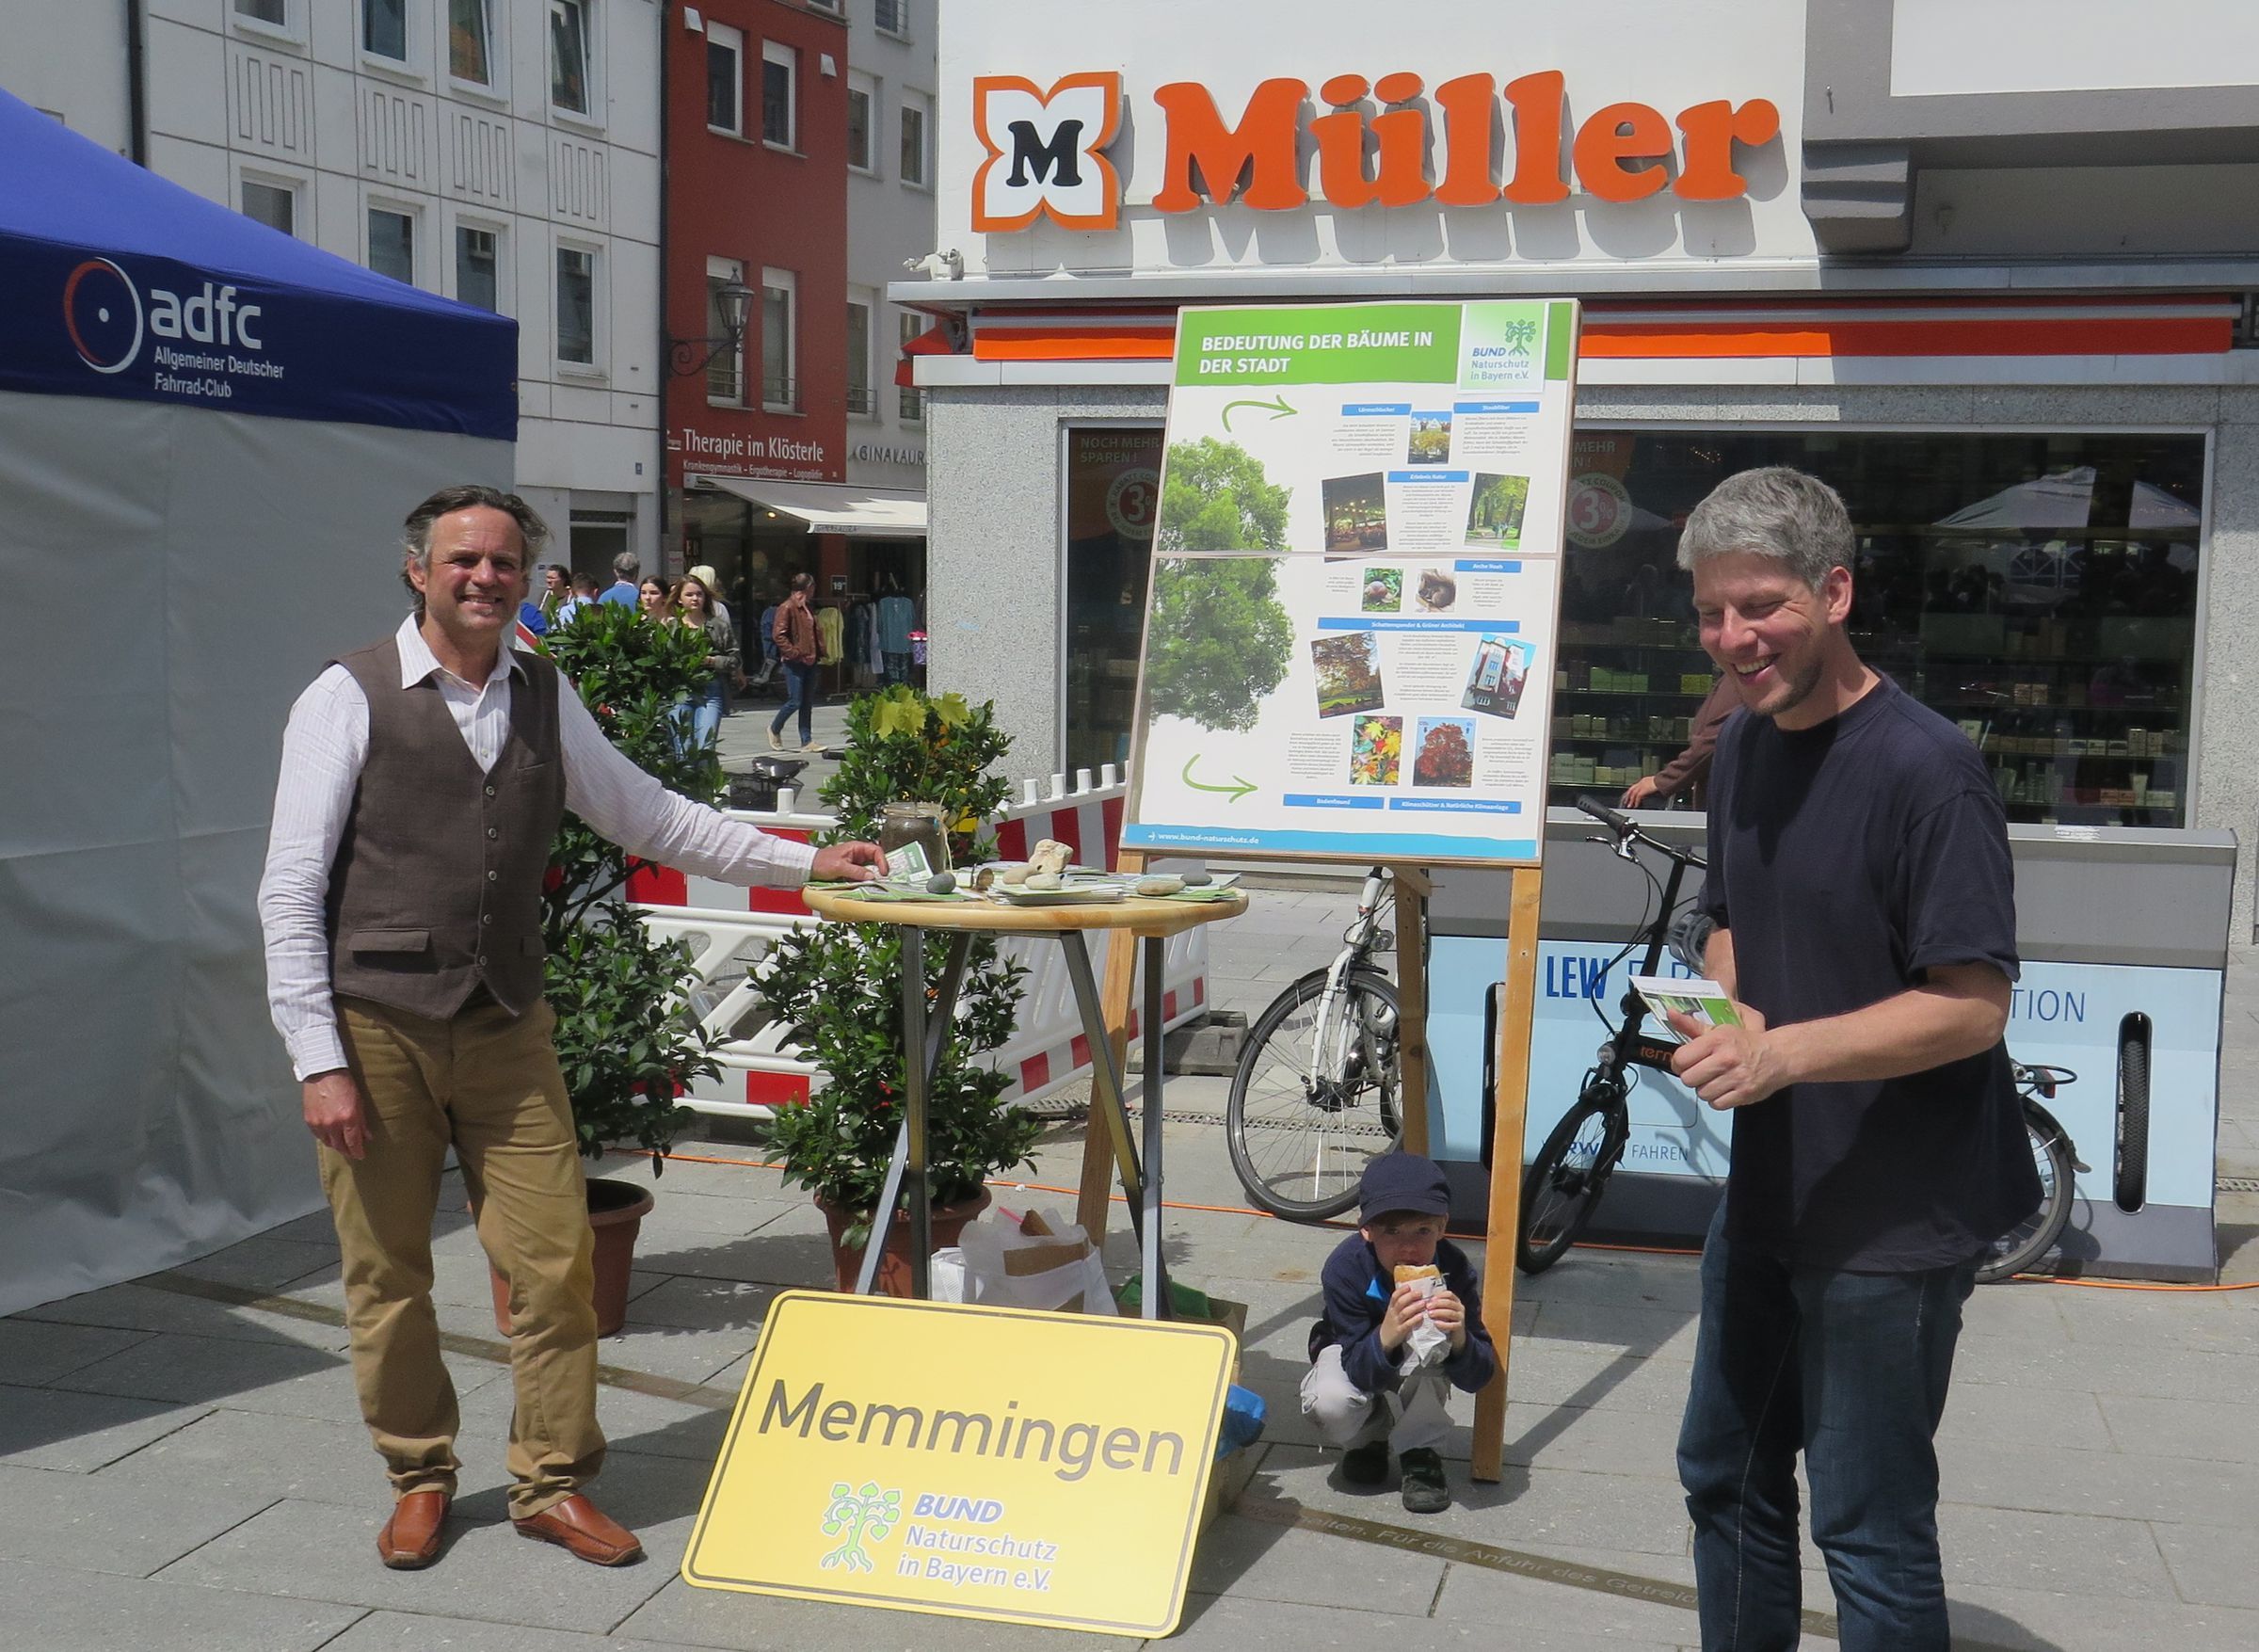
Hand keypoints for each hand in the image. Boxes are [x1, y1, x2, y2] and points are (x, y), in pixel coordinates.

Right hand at [303, 1069, 369, 1158]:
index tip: (360, 1155)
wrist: (323, 1072)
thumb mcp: (359, 1102)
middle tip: (352, 1152)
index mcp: (348, 1119)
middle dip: (347, 1150)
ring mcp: (319, 1123)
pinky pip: (318, 1135)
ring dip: (335, 1145)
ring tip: (341, 1144)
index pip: (353, 1143)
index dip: (357, 1152)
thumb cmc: (344, 1084)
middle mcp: (333, 1124)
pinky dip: (325, 1137)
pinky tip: (329, 1135)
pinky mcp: (309, 1120)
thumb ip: (362, 1121)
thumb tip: (366, 1136)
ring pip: (328, 1142)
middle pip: (339, 1146)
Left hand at [811, 841, 884, 882]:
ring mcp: (855, 863)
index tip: (883, 872)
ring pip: (870, 869)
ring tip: (875, 884)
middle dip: (879, 870)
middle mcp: (857, 854)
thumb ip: (856, 871)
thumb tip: (871, 876)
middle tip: (882, 880)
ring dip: (872, 876)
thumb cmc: (821, 862)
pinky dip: (865, 880)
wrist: (809, 867)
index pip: (876, 851)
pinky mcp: (852, 871)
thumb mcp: (840, 867)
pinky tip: (865, 886)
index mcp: (856, 848)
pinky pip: (862, 875)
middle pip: (875, 860)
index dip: (882, 861)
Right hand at [1377, 1282, 1426, 1351]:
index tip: (1409, 1286)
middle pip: (1400, 1302)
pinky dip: (1414, 1319)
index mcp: (1391, 1307)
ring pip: (1404, 1312)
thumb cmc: (1392, 1323)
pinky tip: (1421, 1316)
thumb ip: (1401, 1305)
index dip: (1401, 1290)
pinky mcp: (1400, 1331)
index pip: (1394, 1296)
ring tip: (1423, 1303)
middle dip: (1410, 1296)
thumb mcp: (1393, 1312)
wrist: (1384, 1339)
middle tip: (1420, 1293)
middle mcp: (1393, 1313)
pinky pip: (1407, 1324)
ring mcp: (1396, 1322)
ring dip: (1414, 1307)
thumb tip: (1413, 1294)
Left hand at [1425, 1286, 1466, 1350]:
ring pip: (1450, 1313)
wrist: (1453, 1333)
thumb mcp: (1442, 1309)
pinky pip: (1452, 1325)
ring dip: (1439, 1312)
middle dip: (1437, 1304)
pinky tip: (1435, 1323)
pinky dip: (1443, 1324)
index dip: (1439, 1295)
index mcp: (1455, 1300)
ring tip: (1429, 1314)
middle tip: (1427, 1306)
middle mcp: (1460, 1307)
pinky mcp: (1459, 1326)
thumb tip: (1424, 1299)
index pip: (1449, 1294)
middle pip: (1449, 1302)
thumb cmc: (1445, 1319)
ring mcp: (1461, 1317)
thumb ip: (1437, 1303)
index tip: (1430, 1299)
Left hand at [1620, 775, 1661, 807]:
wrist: (1663, 780)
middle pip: (1631, 790)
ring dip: (1631, 801)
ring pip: (1633, 794)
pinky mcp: (1643, 790)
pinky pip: (1637, 798)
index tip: (1629, 796)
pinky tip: (1636, 806)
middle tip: (1625, 802)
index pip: (1635, 786)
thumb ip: (1651, 787)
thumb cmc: (1662, 782)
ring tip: (1629, 806)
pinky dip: (1636, 802)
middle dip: (1628, 796)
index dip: (1631, 792)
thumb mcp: (1655, 783)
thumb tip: (1652, 791)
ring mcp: (1641, 786)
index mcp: (1644, 780)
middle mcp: (1641, 782)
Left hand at [1666, 1003, 1784, 1109]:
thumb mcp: (1719, 1029)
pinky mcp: (1744, 1094)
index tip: (1686, 1063)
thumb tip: (1670, 1014)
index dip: (1679, 1063)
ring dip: (1705, 1089)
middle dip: (1692, 1077)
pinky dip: (1717, 1099)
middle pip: (1688, 1079)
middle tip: (1701, 1072)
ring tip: (1715, 1080)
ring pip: (1702, 1093)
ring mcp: (1736, 1078)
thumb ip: (1692, 1026)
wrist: (1778, 1056)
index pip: (1681, 1059)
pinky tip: (1724, 1089)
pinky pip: (1716, 1104)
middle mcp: (1726, 1058)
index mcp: (1717, 1040)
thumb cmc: (1745, 1042)